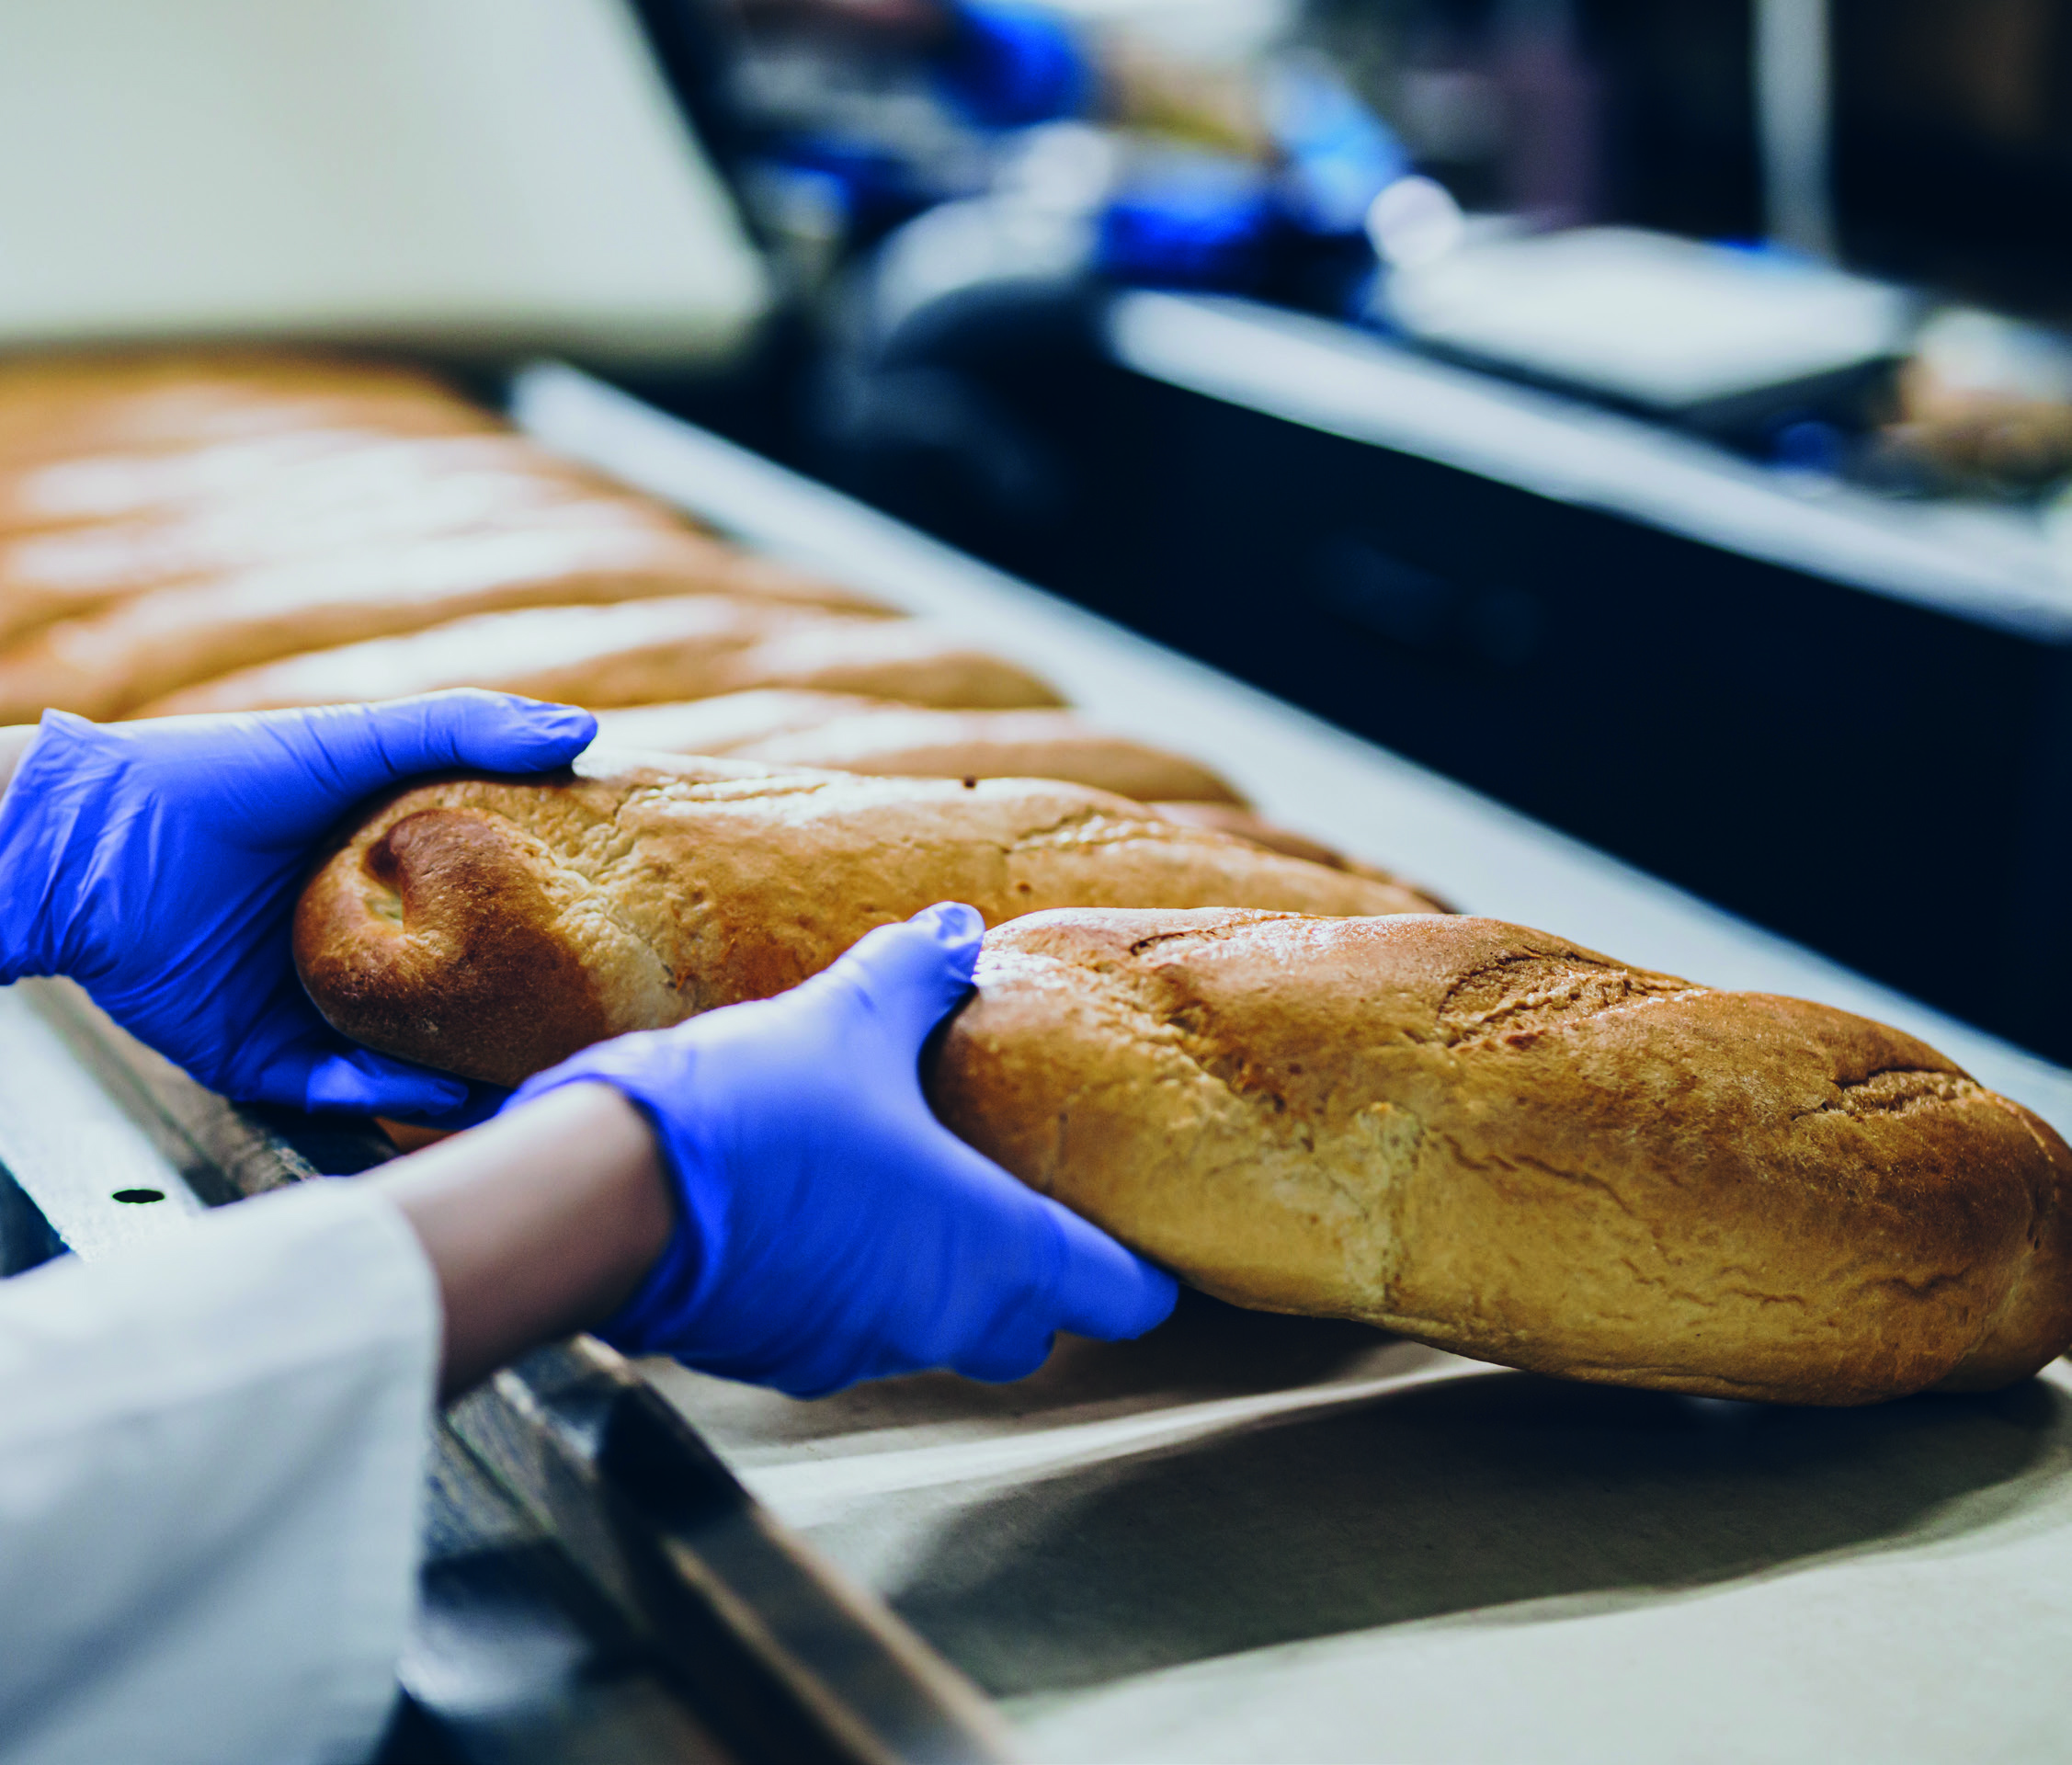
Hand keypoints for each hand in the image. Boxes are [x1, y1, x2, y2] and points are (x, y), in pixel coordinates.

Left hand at [0, 692, 594, 1118]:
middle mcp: (346, 942)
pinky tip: (436, 1089)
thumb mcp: (353, 739)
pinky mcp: (257, 1053)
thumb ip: (463, 729)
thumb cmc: (212, 777)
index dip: (537, 922)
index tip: (603, 934)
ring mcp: (303, 1002)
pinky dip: (385, 1092)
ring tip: (524, 1073)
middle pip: (446, 991)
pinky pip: (334, 1087)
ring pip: (401, 1053)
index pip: (475, 907)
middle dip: (508, 1015)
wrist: (86, 846)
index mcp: (374, 871)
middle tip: (580, 1024)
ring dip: (458, 1071)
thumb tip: (584, 735)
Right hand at [508, 903, 1177, 1395]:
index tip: (1137, 1230)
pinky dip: (860, 1285)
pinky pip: (854, 1330)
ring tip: (914, 1187)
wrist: (611, 1196)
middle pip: (1035, 1326)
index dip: (1142, 1269)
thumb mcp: (849, 1021)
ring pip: (942, 1330)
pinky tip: (824, 1212)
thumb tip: (956, 933)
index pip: (1123, 1297)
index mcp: (998, 1250)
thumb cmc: (759, 1115)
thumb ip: (917, 978)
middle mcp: (945, 1320)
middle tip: (1019, 1192)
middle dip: (1040, 1275)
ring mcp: (863, 1351)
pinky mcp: (785, 1359)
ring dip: (942, 1275)